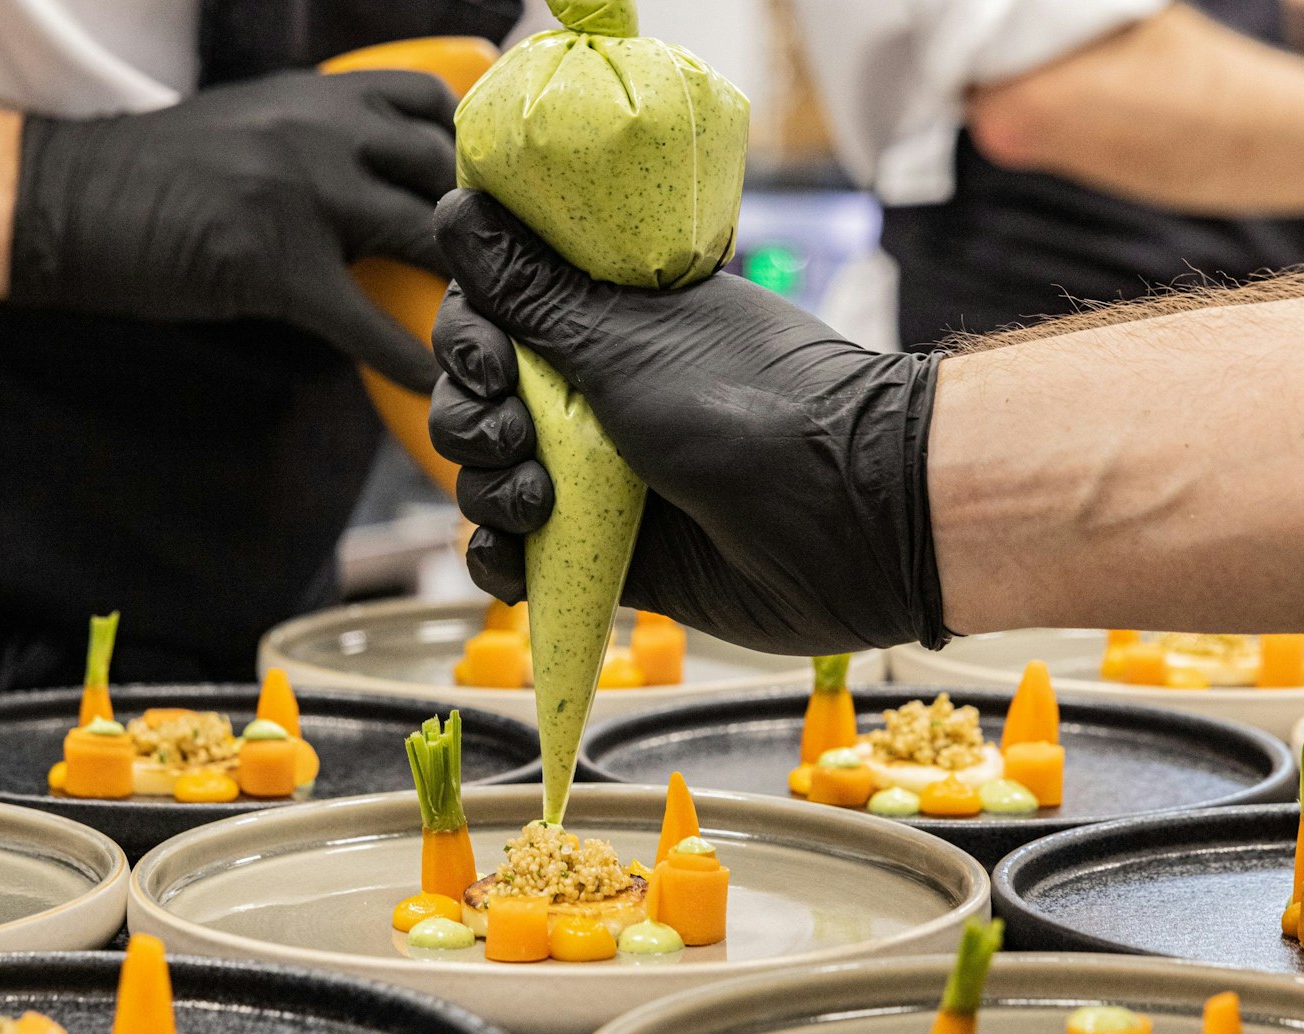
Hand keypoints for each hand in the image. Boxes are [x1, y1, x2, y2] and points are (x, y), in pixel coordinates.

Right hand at [10, 70, 456, 390]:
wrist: (71, 200)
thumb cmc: (159, 173)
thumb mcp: (253, 123)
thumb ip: (323, 138)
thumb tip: (388, 177)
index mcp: (320, 93)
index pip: (432, 104)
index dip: (473, 154)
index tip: (496, 201)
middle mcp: (322, 128)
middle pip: (445, 173)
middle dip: (489, 228)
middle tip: (518, 278)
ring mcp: (301, 192)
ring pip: (422, 240)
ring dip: (467, 293)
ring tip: (497, 333)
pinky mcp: (274, 264)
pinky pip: (365, 320)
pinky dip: (408, 359)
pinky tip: (437, 386)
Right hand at [427, 190, 949, 654]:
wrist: (848, 521)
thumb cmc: (749, 409)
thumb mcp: (625, 339)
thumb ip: (532, 291)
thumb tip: (455, 206)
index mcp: (607, 320)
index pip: (496, 312)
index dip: (470, 334)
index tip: (491, 357)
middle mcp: (597, 391)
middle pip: (478, 397)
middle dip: (471, 417)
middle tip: (511, 432)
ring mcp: (599, 474)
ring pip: (489, 477)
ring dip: (486, 490)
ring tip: (535, 501)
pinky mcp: (606, 551)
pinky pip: (518, 552)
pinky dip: (500, 557)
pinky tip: (513, 556)